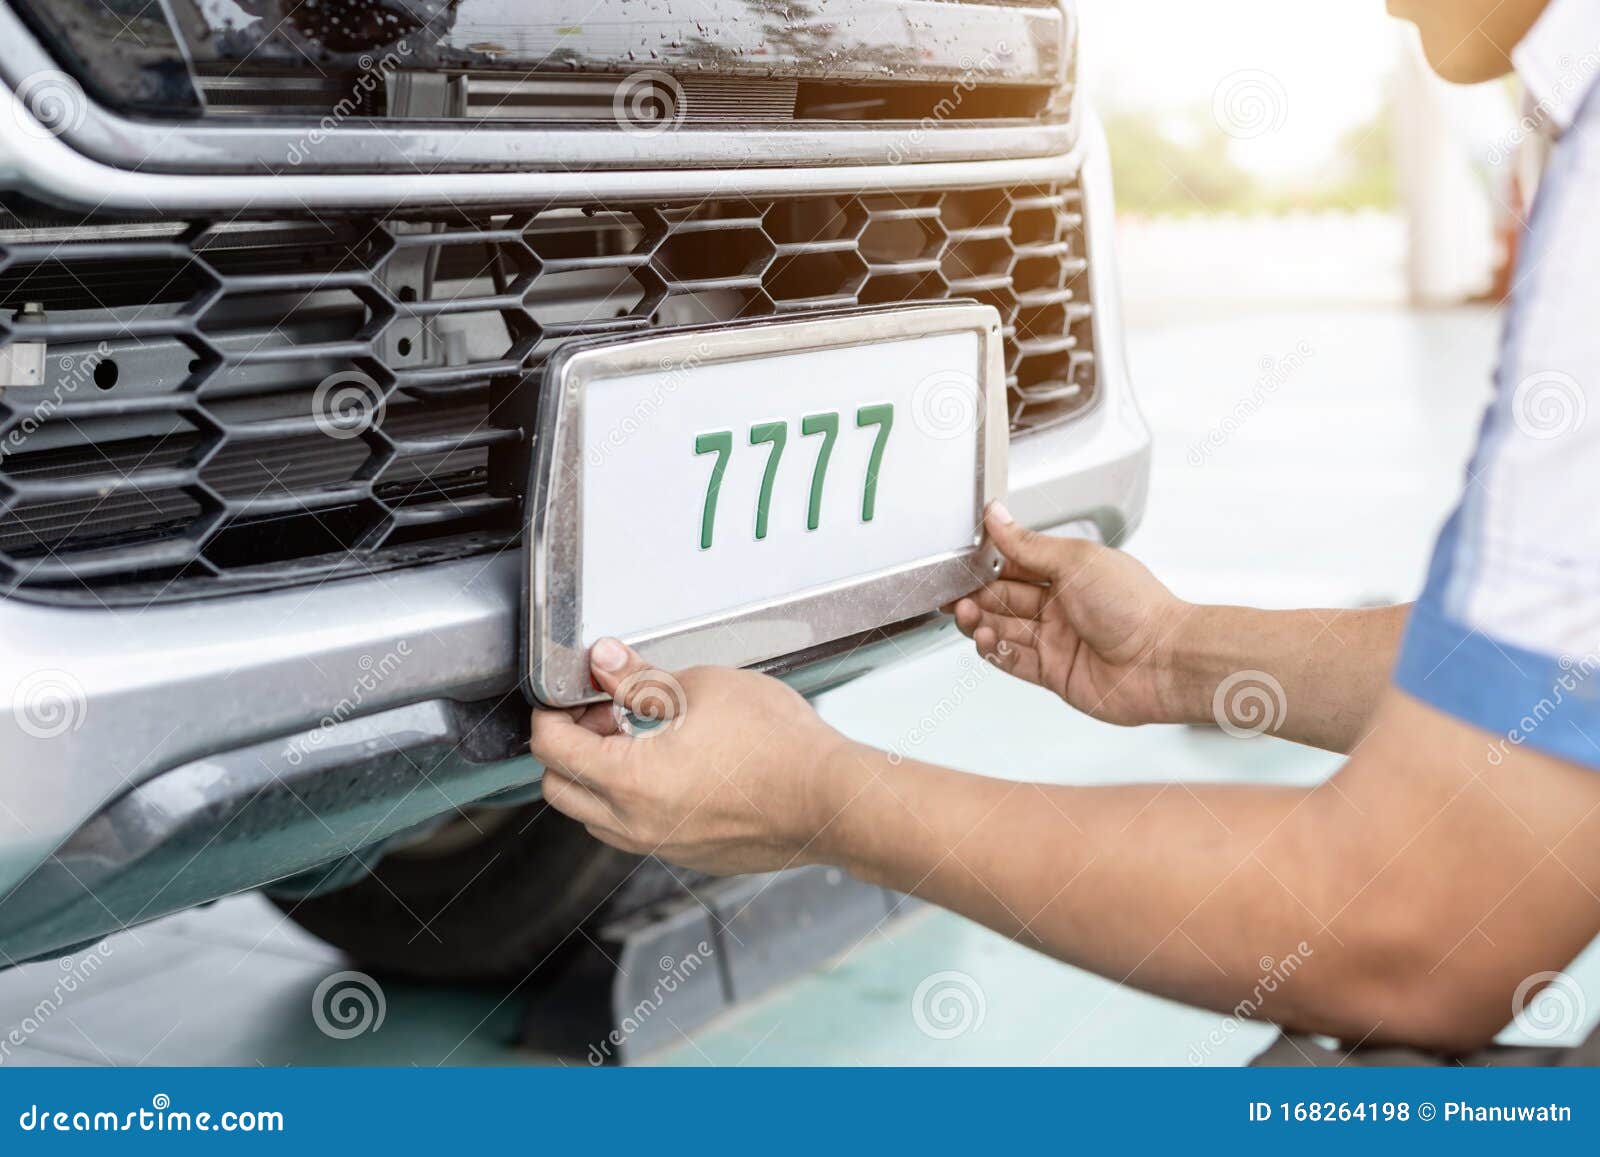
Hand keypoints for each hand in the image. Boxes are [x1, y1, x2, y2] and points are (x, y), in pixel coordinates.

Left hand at [529, 639, 852, 874]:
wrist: (831, 799)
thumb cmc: (777, 744)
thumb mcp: (701, 688)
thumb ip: (640, 677)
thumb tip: (605, 661)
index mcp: (629, 781)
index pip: (552, 748)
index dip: (552, 711)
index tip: (569, 693)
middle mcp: (636, 825)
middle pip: (560, 789)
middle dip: (570, 746)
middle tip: (604, 711)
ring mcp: (662, 847)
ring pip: (596, 816)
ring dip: (600, 776)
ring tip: (640, 736)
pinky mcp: (690, 856)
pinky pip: (637, 831)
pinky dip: (634, 800)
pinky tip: (673, 766)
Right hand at [951, 503, 1191, 726]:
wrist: (1164, 661)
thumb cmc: (1135, 606)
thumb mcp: (1075, 560)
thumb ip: (1028, 543)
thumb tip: (998, 516)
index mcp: (1070, 573)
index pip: (1017, 564)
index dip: (988, 564)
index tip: (962, 562)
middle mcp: (1063, 607)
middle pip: (1005, 599)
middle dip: (977, 595)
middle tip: (954, 594)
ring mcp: (1058, 641)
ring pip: (1005, 629)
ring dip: (981, 622)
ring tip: (967, 615)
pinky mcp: (1055, 673)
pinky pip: (1014, 662)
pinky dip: (995, 651)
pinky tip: (986, 640)